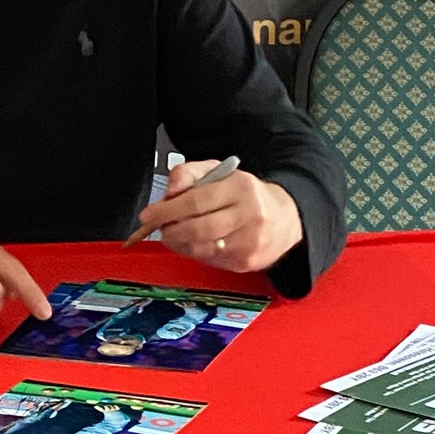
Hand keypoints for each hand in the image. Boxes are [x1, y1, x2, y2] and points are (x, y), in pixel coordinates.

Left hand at [134, 160, 303, 272]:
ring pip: (202, 247)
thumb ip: (189, 174)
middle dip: (171, 229)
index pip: (197, 200)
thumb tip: (169, 192)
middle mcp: (249, 215)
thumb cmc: (245, 195)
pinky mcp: (247, 261)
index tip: (149, 214)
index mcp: (241, 188)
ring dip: (179, 243)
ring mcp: (250, 242)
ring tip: (173, 234)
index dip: (168, 210)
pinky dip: (193, 252)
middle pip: (199, 228)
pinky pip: (210, 259)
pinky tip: (191, 243)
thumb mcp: (219, 172)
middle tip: (159, 227)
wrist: (286, 219)